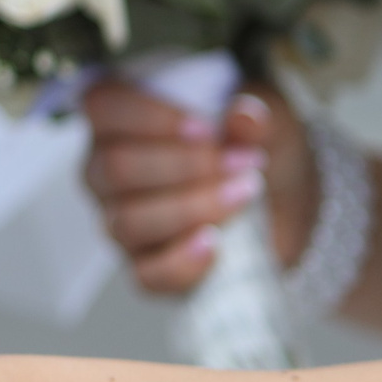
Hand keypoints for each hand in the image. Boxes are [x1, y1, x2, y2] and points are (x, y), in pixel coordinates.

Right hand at [82, 81, 312, 294]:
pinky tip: (213, 243)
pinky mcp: (145, 268)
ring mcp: (120, 223)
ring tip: (242, 194)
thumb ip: (247, 118)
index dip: (150, 117)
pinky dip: (182, 261)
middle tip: (241, 162)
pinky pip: (148, 275)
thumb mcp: (254, 123)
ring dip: (191, 207)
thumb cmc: (246, 148)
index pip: (104, 106)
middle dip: (184, 165)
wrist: (277, 204)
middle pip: (117, 168)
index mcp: (119, 121)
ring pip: (129, 221)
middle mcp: (106, 172)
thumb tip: (245, 118)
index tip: (207, 129)